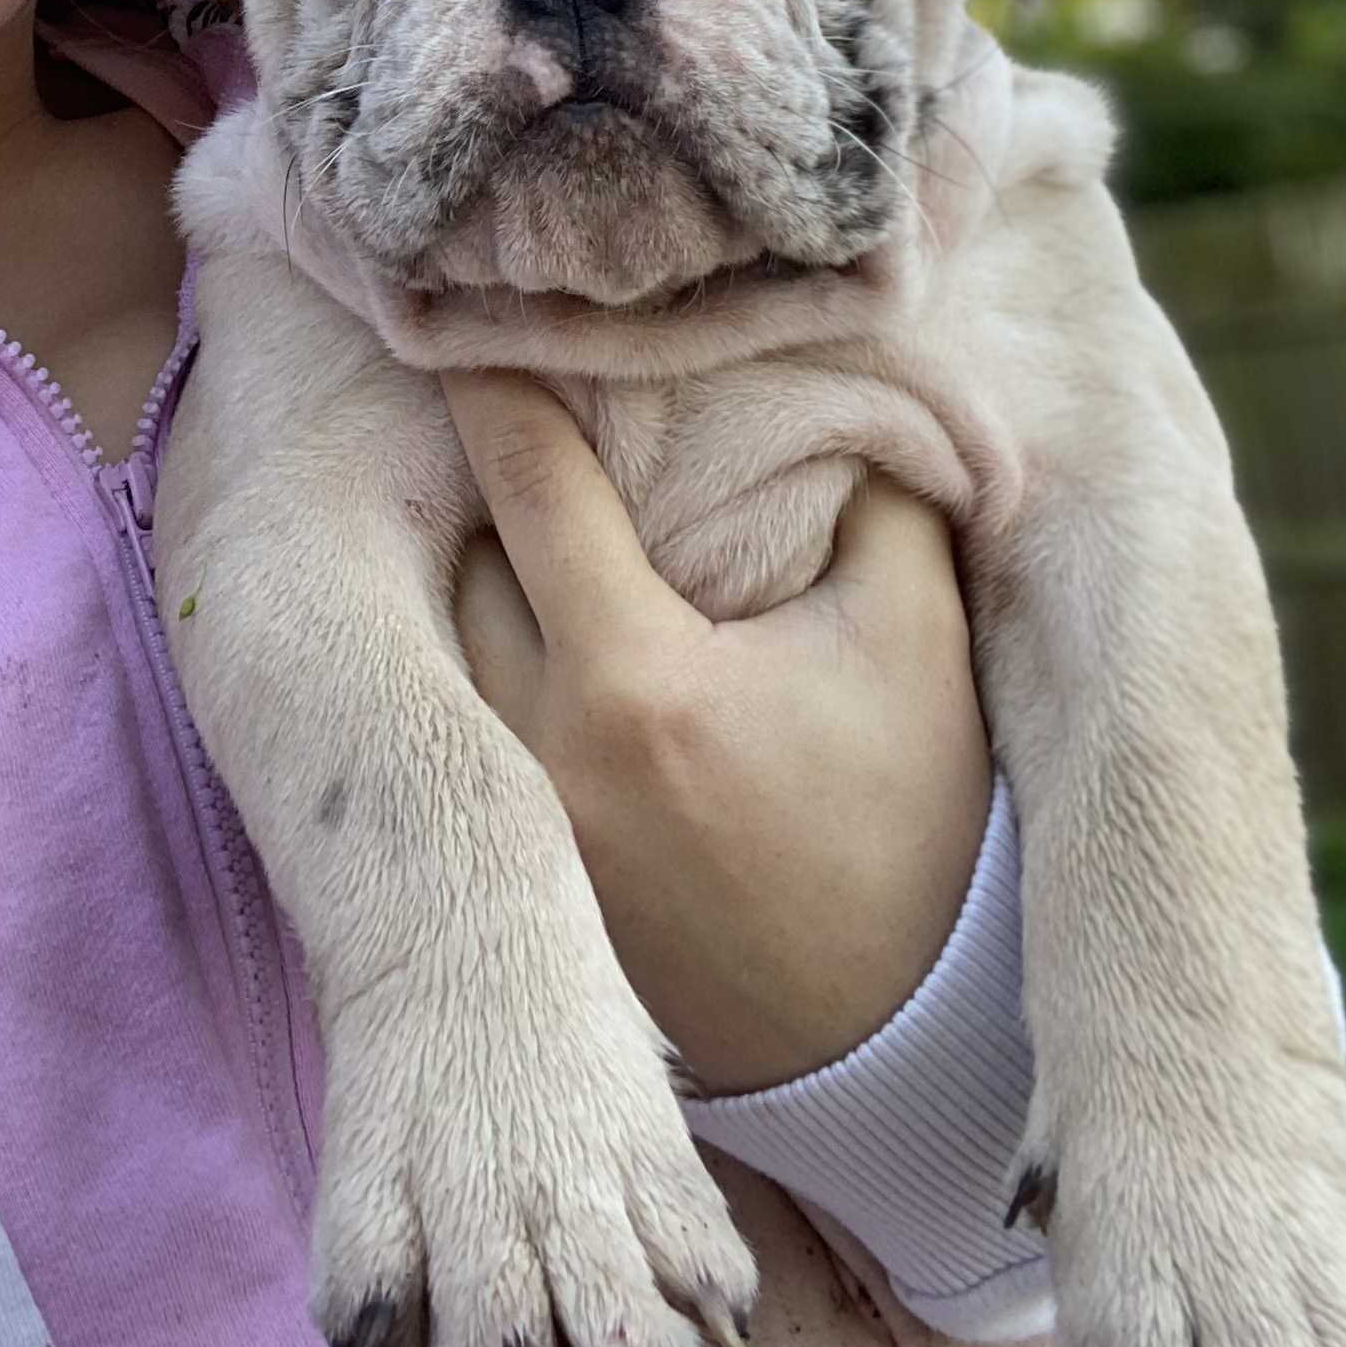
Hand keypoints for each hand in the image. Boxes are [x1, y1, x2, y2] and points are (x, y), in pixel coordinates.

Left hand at [442, 366, 993, 1097]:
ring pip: (431, 639)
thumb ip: (866, 497)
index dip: (492, 378)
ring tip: (464, 486)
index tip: (466, 307)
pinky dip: (459, 654)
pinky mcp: (502, 867)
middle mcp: (538, 749)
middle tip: (470, 378)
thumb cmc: (908, 827)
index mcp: (634, 681)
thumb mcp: (915, 646)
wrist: (883, 1039)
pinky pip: (450, 723)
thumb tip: (805, 379)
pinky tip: (484, 604)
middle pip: (449, 551)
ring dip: (449, 564)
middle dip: (460, 470)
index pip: (522, 478)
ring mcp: (507, 817)